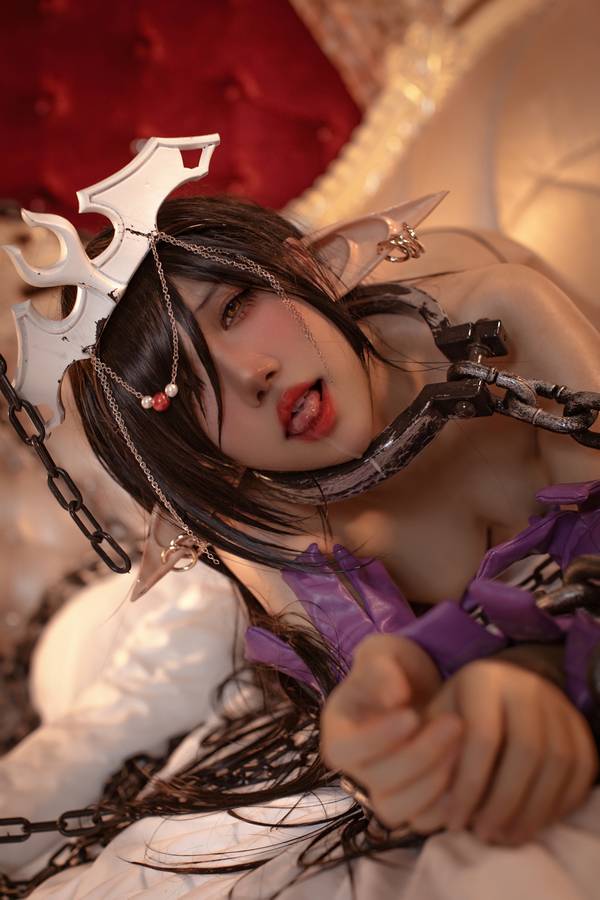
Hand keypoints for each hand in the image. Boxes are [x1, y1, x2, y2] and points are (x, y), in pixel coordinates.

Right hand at [321, 634, 463, 831]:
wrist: (417, 688)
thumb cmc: (394, 668)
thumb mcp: (383, 653)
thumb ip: (382, 669)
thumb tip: (393, 697)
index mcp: (338, 732)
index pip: (347, 750)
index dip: (378, 738)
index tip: (412, 714)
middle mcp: (354, 768)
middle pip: (377, 780)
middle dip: (419, 754)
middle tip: (454, 723)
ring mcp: (380, 790)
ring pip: (396, 810)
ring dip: (432, 784)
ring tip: (461, 747)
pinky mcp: (409, 803)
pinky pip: (421, 821)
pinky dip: (444, 806)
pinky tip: (466, 774)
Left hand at [422, 659, 598, 843]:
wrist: (496, 690)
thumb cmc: (455, 715)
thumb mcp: (432, 724)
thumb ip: (429, 755)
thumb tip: (437, 804)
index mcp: (484, 679)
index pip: (483, 737)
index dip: (468, 786)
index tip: (454, 821)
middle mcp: (526, 685)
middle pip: (527, 750)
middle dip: (504, 802)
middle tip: (483, 834)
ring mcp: (558, 704)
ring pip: (558, 762)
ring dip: (533, 810)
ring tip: (505, 836)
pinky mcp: (579, 726)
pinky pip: (581, 769)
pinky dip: (559, 803)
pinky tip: (532, 822)